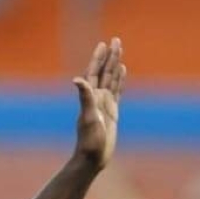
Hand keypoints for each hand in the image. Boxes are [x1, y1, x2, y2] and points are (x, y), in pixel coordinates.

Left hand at [73, 37, 124, 170]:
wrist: (93, 158)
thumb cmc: (89, 140)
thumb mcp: (88, 117)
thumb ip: (85, 97)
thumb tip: (77, 80)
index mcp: (90, 97)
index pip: (95, 72)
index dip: (98, 58)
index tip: (104, 44)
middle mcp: (97, 98)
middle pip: (104, 72)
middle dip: (110, 56)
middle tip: (116, 40)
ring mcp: (105, 104)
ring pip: (111, 79)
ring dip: (115, 65)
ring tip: (119, 50)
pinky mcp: (112, 112)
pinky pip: (117, 91)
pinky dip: (120, 80)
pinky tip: (122, 70)